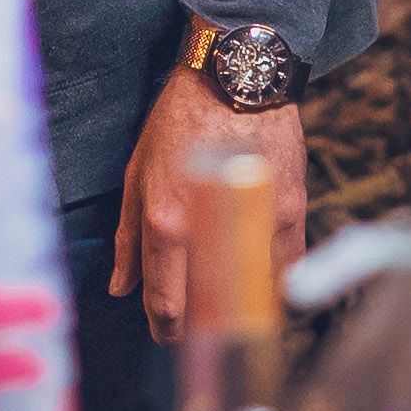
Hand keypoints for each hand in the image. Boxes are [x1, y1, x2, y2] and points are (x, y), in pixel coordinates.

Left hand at [110, 66, 306, 343]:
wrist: (237, 75)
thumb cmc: (180, 119)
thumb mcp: (138, 168)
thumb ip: (128, 235)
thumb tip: (120, 287)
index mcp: (165, 218)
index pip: (167, 303)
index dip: (164, 330)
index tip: (165, 335)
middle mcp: (209, 226)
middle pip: (209, 310)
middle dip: (201, 328)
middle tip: (195, 327)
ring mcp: (255, 220)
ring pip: (253, 297)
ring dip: (240, 310)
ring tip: (228, 306)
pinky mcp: (290, 211)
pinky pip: (286, 269)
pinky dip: (274, 285)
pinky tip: (261, 283)